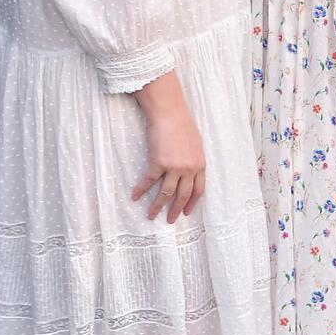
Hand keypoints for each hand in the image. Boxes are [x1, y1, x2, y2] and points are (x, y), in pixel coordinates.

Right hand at [131, 73, 205, 221]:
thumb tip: (189, 171)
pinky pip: (149, 181)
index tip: (186, 212)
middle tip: (169, 220)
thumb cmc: (182, 124)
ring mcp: (174, 167)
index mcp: (200, 164)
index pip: (199, 190)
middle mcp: (189, 169)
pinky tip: (135, 196)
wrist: (169, 113)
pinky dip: (141, 190)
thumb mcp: (195, 144)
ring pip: (166, 193)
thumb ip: (193, 159)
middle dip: (175, 210)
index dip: (191, 203)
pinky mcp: (159, 163)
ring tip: (151, 216)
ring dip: (157, 206)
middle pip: (183, 195)